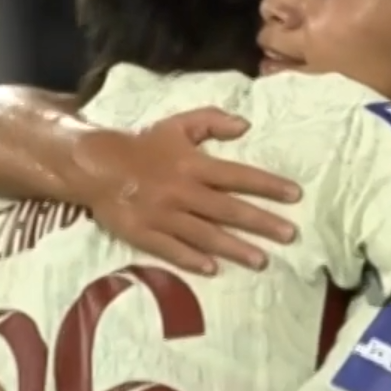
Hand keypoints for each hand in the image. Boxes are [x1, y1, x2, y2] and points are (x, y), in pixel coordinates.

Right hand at [72, 107, 301, 274]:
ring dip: (234, 248)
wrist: (95, 165)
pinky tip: (213, 269)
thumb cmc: (143, 145)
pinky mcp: (144, 234)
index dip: (267, 185)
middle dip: (261, 223)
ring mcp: (163, 215)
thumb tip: (246, 125)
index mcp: (192, 165)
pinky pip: (171, 249)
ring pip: (204, 234)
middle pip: (227, 209)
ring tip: (261, 261)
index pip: (238, 176)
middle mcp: (182, 192)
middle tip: (289, 236)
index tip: (295, 195)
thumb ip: (212, 121)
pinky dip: (191, 259)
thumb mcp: (177, 124)